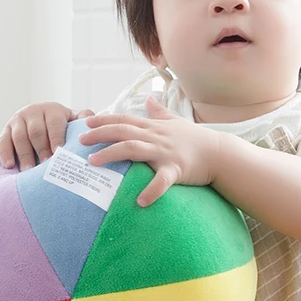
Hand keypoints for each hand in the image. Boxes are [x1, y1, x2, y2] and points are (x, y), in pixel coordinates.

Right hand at [0, 103, 94, 170]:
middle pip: (36, 131)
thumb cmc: (63, 126)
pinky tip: (9, 166)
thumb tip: (94, 126)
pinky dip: (5, 153)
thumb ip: (84, 121)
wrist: (42, 119)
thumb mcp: (74, 119)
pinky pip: (3, 140)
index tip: (59, 154)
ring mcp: (19, 119)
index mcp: (53, 110)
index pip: (54, 124)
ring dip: (24, 155)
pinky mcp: (7, 128)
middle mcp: (34, 111)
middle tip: (46, 167)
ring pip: (20, 137)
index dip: (56, 139)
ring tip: (28, 172)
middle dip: (41, 150)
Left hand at [80, 96, 223, 206]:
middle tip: (81, 140)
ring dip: (111, 154)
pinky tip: (139, 201)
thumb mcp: (175, 121)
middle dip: (100, 134)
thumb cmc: (195, 139)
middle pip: (123, 131)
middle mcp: (156, 136)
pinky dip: (151, 191)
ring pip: (133, 149)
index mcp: (153, 127)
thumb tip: (149, 99)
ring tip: (93, 163)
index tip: (86, 122)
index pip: (125, 119)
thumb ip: (159, 112)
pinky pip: (162, 180)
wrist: (219, 153)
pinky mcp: (176, 169)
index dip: (105, 120)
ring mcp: (165, 152)